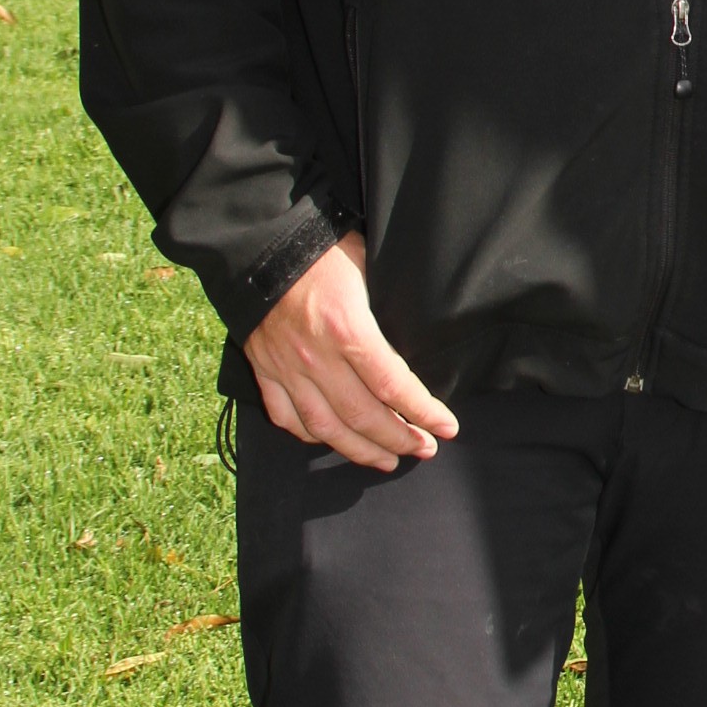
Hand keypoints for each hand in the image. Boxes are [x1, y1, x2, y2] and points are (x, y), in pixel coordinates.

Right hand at [245, 234, 459, 473]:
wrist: (259, 246)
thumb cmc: (320, 250)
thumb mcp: (367, 266)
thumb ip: (387, 308)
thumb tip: (416, 340)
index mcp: (347, 330)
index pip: (393, 386)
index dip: (424, 412)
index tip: (447, 427)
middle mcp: (316, 358)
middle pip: (363, 416)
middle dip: (400, 439)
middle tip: (424, 448)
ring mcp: (286, 369)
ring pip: (326, 428)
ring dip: (361, 450)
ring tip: (388, 459)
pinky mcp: (264, 371)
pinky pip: (287, 418)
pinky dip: (311, 436)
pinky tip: (333, 440)